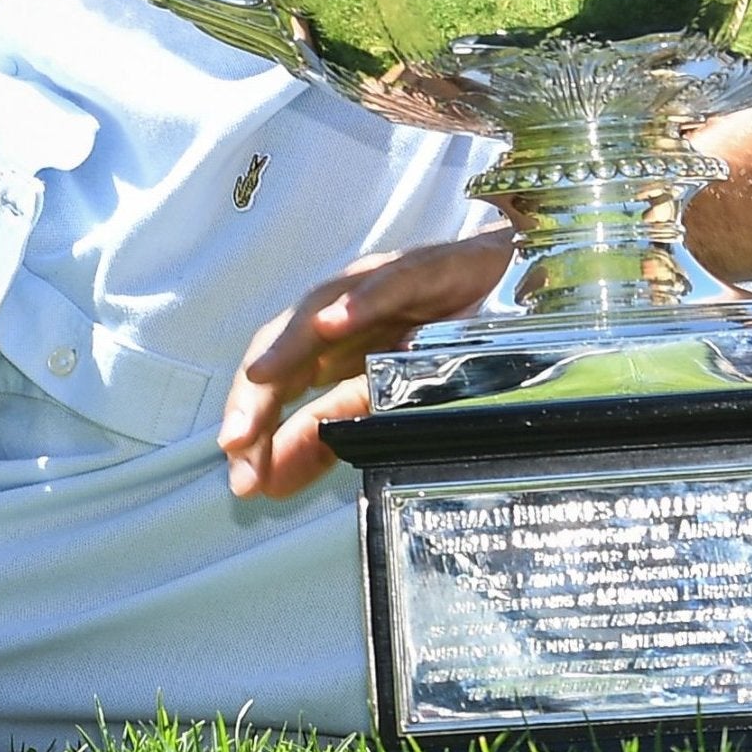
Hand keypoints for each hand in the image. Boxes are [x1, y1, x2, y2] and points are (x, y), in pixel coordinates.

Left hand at [219, 231, 510, 499]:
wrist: (515, 280)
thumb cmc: (448, 336)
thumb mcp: (386, 400)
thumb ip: (327, 437)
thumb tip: (271, 482)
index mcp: (330, 350)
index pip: (276, 388)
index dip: (256, 430)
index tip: (243, 480)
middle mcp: (343, 315)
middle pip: (283, 351)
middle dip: (254, 396)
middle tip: (236, 441)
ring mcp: (378, 289)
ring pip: (320, 311)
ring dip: (287, 346)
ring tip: (262, 378)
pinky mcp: (424, 269)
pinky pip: (388, 283)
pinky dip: (360, 300)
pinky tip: (335, 321)